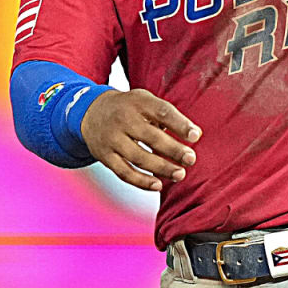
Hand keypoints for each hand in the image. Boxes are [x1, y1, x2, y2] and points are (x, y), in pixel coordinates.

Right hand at [80, 89, 200, 191]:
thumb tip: (193, 135)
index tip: (196, 136)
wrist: (91, 111)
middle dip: (173, 150)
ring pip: (138, 157)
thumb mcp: (146, 101)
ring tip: (180, 174)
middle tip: (191, 159)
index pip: (162, 112)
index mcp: (139, 102)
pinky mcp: (105, 156)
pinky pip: (124, 172)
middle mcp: (123, 120)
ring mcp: (112, 139)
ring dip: (161, 168)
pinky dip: (141, 181)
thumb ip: (167, 116)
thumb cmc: (130, 108)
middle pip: (151, 137)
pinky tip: (158, 186)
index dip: (180, 124)